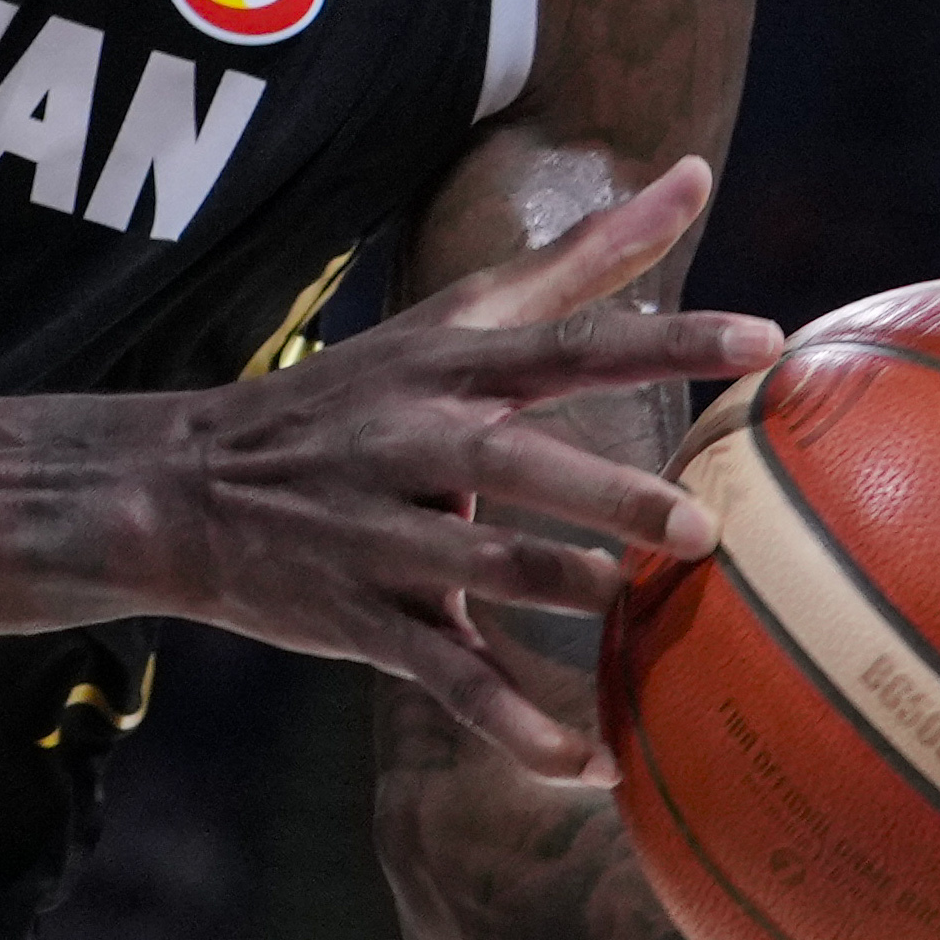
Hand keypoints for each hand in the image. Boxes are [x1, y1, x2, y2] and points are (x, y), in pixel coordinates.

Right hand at [127, 160, 774, 779]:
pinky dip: (515, 727)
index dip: (663, 341)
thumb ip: (577, 258)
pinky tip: (588, 766)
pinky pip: (449, 676)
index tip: (763, 339)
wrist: (177, 487)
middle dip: (604, 494)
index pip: (568, 346)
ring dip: (560, 590)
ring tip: (629, 609)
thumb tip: (689, 172)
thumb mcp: (447, 319)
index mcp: (449, 373)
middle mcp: (416, 445)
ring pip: (483, 566)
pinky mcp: (364, 617)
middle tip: (696, 529)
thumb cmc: (348, 400)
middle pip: (519, 463)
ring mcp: (385, 535)